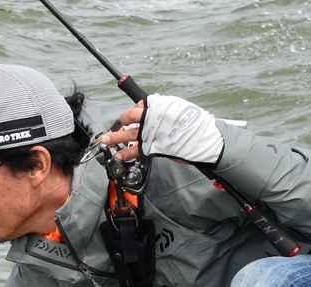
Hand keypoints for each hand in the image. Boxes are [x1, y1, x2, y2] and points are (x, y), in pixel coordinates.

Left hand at [98, 95, 223, 165]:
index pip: (139, 106)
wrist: (204, 140)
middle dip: (118, 122)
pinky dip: (127, 153)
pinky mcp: (153, 148)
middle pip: (129, 118)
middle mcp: (153, 118)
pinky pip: (136, 151)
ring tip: (106, 141)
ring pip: (128, 135)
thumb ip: (160, 108)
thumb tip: (144, 107)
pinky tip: (120, 155)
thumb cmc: (193, 124)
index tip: (128, 117)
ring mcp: (152, 133)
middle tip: (110, 127)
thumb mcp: (178, 108)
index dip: (132, 112)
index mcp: (159, 106)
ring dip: (115, 138)